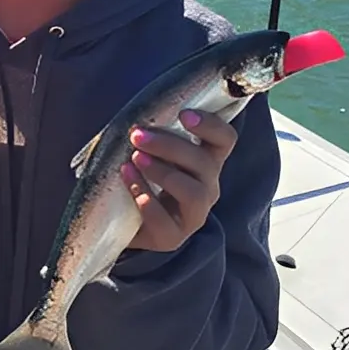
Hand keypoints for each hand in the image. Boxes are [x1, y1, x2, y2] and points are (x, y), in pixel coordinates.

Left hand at [121, 109, 237, 251]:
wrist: (124, 223)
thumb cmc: (144, 178)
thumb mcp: (154, 153)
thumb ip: (156, 133)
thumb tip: (140, 112)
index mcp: (207, 162)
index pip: (225, 140)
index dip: (211, 125)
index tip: (183, 114)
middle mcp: (207, 187)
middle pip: (204, 163)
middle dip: (170, 146)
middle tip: (138, 135)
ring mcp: (194, 215)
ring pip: (192, 192)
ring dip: (162, 172)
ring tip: (134, 158)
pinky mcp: (172, 237)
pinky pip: (164, 219)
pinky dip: (143, 196)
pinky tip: (127, 178)